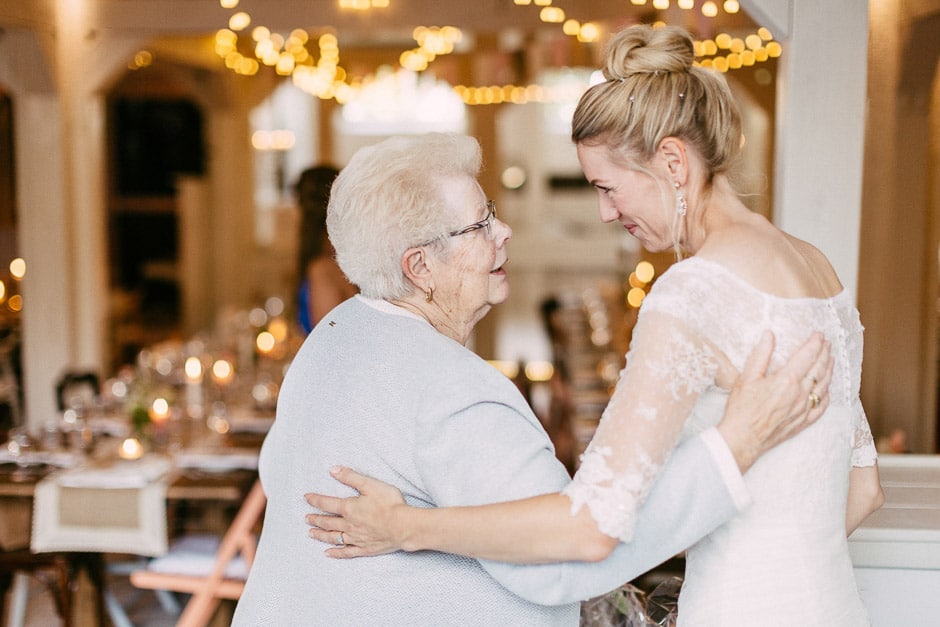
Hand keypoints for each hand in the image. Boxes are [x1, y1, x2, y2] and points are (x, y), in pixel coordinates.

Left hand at [305, 466, 406, 557]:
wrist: (403, 526)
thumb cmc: (389, 503)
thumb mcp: (370, 484)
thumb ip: (350, 477)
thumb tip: (332, 470)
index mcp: (348, 508)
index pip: (326, 503)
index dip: (315, 500)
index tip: (306, 498)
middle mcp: (348, 525)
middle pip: (327, 522)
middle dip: (315, 519)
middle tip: (306, 518)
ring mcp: (355, 538)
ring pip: (333, 537)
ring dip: (320, 535)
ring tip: (311, 533)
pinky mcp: (364, 548)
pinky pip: (346, 552)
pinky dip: (335, 553)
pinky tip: (328, 553)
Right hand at [718, 331, 832, 472]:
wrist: (743, 439)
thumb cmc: (741, 409)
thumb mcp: (747, 377)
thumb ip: (761, 355)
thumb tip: (769, 335)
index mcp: (786, 380)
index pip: (807, 356)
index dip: (815, 343)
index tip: (819, 334)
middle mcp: (799, 393)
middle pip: (819, 369)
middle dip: (825, 353)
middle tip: (828, 343)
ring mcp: (803, 409)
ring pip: (824, 386)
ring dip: (829, 370)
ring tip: (831, 360)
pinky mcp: (803, 422)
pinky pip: (821, 406)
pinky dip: (827, 395)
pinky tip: (827, 390)